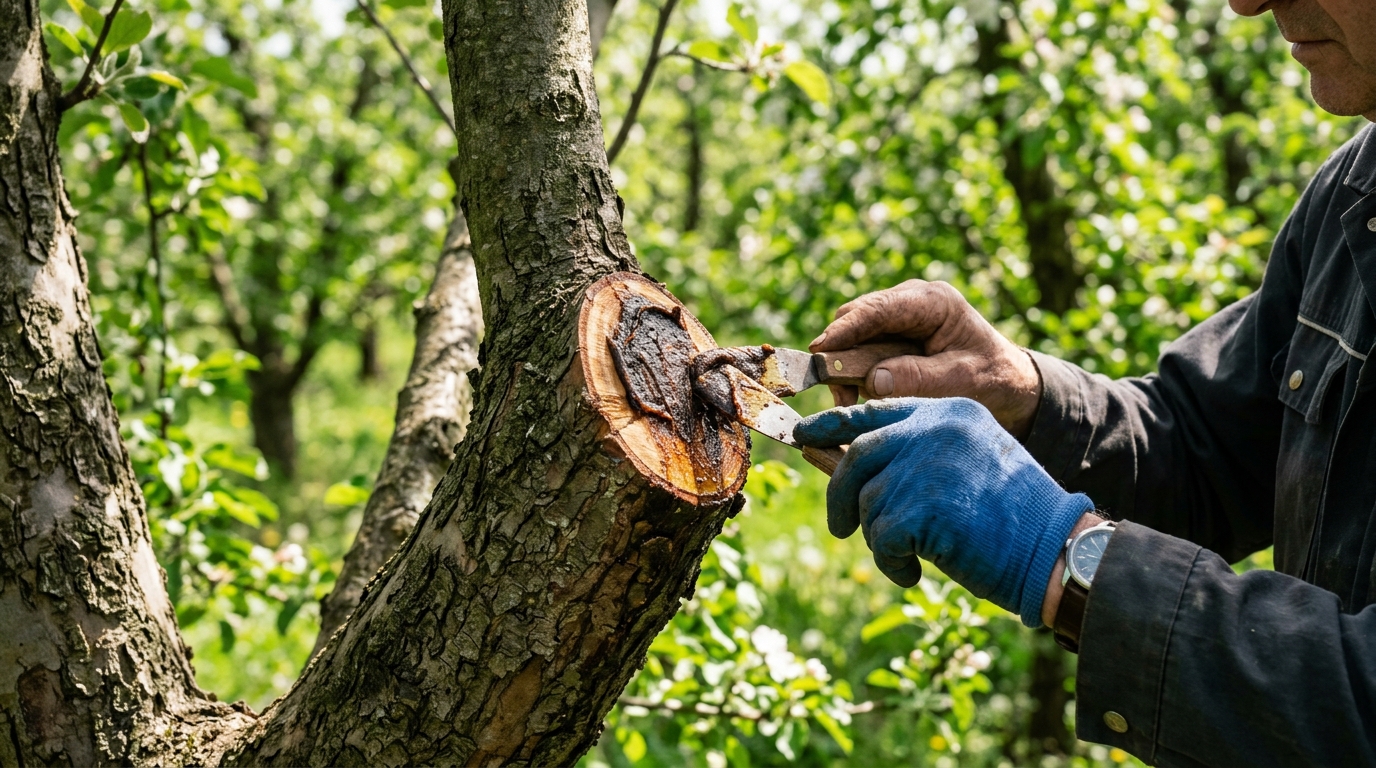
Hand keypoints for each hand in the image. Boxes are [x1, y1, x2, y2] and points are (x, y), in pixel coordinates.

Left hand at [794, 397, 1092, 627]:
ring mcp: (929, 464)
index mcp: (948, 412)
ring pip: (869, 502)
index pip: (874, 409)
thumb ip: (905, 457)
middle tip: (841, 527)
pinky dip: (891, 563)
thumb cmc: (1009, 518)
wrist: (1056, 552)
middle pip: (859, 455)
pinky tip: (914, 573)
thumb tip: (826, 457)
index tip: (801, 437)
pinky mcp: (924, 506)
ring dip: (880, 539)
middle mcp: (936, 429)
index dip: (831, 425)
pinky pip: (882, 537)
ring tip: (912, 557)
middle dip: (841, 495)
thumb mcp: (959, 467)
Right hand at [810, 280, 1041, 437]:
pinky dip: (856, 369)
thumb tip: (872, 381)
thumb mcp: (960, 381)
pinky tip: (863, 392)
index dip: (846, 328)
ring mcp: (900, 316)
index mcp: (933, 302)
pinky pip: (863, 347)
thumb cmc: (991, 378)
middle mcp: (911, 301)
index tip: (821, 349)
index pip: (878, 308)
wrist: (1007, 383)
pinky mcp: (893, 335)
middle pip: (858, 317)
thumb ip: (918, 379)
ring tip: (850, 397)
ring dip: (847, 363)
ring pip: (855, 333)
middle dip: (840, 350)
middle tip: (838, 391)